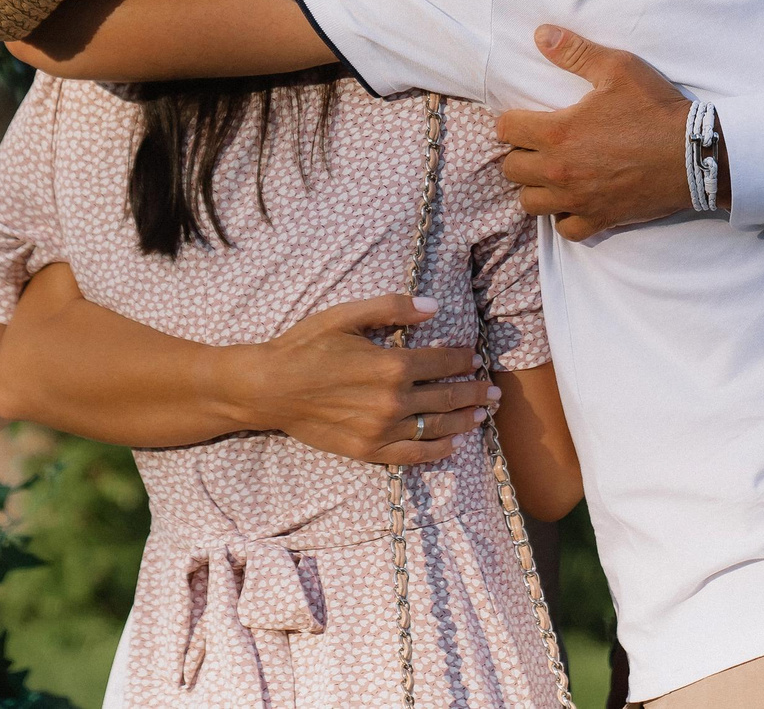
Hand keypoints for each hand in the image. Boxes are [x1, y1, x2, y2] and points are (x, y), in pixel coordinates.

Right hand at [216, 294, 498, 465]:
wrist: (269, 388)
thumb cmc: (305, 346)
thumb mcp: (346, 315)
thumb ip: (392, 308)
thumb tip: (433, 307)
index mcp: (390, 365)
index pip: (443, 363)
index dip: (464, 360)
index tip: (476, 358)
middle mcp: (392, 401)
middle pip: (446, 397)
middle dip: (474, 392)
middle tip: (494, 391)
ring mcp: (380, 430)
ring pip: (434, 427)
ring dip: (463, 421)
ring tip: (483, 416)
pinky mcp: (366, 451)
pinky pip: (410, 456)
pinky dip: (435, 452)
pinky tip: (452, 447)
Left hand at [496, 25, 716, 240]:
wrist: (694, 153)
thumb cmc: (655, 109)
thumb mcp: (617, 68)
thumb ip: (575, 52)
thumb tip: (540, 34)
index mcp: (558, 132)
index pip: (506, 129)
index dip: (512, 121)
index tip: (525, 118)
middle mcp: (560, 170)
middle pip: (511, 169)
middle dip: (520, 153)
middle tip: (539, 144)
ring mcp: (578, 199)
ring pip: (529, 203)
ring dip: (535, 187)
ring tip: (551, 173)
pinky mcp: (599, 218)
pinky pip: (564, 229)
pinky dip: (563, 217)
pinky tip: (573, 200)